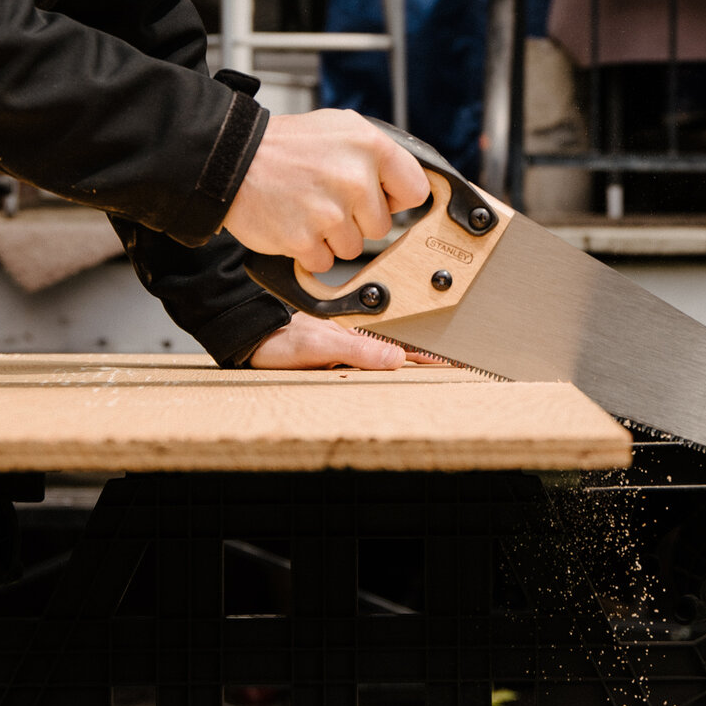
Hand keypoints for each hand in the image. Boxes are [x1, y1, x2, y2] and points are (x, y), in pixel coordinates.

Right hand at [223, 108, 428, 272]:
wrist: (230, 160)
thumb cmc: (286, 145)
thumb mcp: (340, 127)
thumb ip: (378, 154)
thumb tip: (410, 186)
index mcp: (370, 146)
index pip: (414, 191)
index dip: (396, 198)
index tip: (381, 198)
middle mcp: (354, 178)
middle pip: (381, 226)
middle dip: (357, 219)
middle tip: (327, 197)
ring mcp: (330, 212)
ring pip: (353, 248)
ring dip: (332, 237)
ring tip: (308, 208)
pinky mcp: (305, 240)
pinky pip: (324, 262)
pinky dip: (309, 251)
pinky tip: (295, 223)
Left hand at [244, 313, 445, 369]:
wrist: (252, 337)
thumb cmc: (279, 339)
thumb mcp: (321, 345)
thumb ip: (359, 349)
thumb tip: (396, 357)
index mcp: (357, 335)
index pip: (401, 347)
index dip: (427, 353)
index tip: (451, 359)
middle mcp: (353, 342)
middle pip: (397, 352)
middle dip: (425, 356)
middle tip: (453, 363)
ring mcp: (344, 350)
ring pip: (384, 358)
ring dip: (409, 361)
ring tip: (435, 365)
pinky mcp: (332, 359)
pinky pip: (367, 364)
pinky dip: (387, 367)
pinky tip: (394, 369)